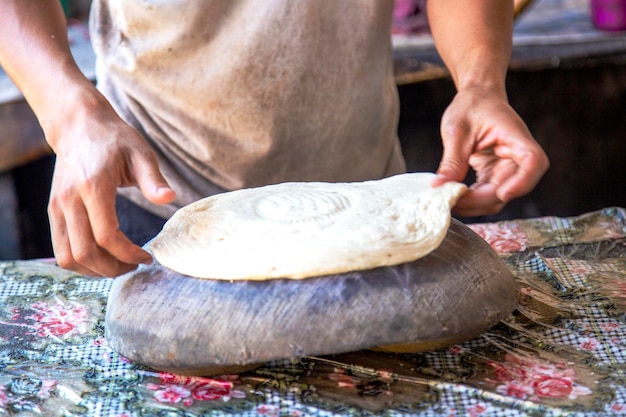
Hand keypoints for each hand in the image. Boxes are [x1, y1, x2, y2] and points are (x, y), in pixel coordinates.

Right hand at [47, 91, 175, 276]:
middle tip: (134, 266)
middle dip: (113, 268)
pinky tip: (102, 258)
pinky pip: (60, 249)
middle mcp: (69, 200)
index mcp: (93, 187)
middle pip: (85, 252)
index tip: (147, 256)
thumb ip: (154, 180)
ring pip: (67, 257)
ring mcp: (57, 207)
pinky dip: (80, 262)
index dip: (128, 253)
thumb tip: (170, 199)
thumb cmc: (115, 139)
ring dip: (94, 270)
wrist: (79, 125)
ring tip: (119, 265)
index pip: (107, 236)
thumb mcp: (140, 154)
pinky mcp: (53, 210)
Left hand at [432, 87, 548, 216]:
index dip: (522, 182)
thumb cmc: (471, 106)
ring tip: (447, 200)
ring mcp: (507, 168)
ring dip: (474, 205)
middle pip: (511, 188)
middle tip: (450, 200)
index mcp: (515, 137)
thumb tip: (440, 185)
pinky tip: (453, 197)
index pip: (533, 162)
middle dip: (481, 200)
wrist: (476, 98)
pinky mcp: (495, 175)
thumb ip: (452, 159)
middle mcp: (517, 156)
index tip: (503, 193)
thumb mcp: (456, 130)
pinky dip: (470, 200)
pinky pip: (486, 195)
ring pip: (498, 198)